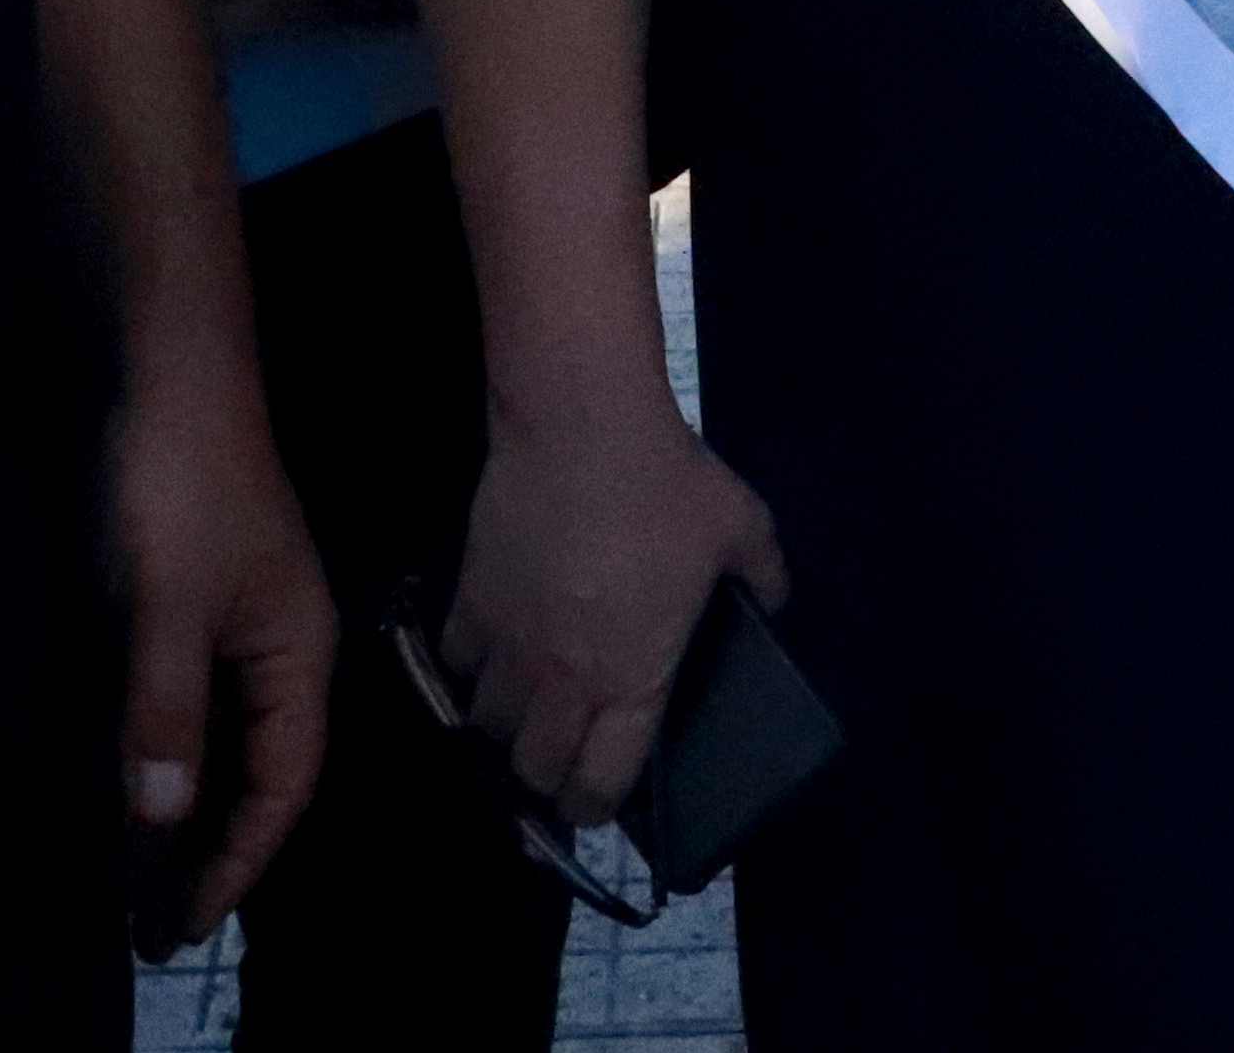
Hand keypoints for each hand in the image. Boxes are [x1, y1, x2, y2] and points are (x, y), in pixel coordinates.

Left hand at [108, 368, 335, 935]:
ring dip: (191, 806)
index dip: (239, 858)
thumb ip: (165, 712)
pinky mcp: (203, 603)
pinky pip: (196, 704)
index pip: (284, 784)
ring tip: (144, 876)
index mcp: (298, 654)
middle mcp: (282, 648)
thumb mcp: (165, 605)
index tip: (188, 923)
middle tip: (158, 920)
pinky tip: (134, 781)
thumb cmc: (178, 486)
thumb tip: (161, 821)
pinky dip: (171, 753)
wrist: (169, 373)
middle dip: (216, 848)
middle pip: (262, 771)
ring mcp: (244, 624)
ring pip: (227, 740)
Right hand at [446, 407, 785, 824]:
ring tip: (520, 710)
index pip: (601, 783)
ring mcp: (510, 644)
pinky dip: (467, 670)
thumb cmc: (667, 485)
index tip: (600, 800)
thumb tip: (778, 599)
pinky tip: (486, 653)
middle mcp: (564, 679)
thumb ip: (766, 577)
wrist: (582, 426)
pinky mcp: (471, 601)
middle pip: (534, 770)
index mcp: (633, 679)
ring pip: (485, 725)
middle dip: (546, 778)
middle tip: (560, 756)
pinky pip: (455, 663)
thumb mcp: (742, 529)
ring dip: (502, 728)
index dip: (597, 807)